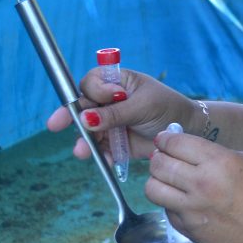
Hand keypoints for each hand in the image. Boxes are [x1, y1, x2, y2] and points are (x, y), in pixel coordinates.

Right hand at [45, 67, 198, 160]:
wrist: (186, 131)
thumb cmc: (167, 108)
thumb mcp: (143, 106)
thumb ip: (115, 113)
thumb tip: (86, 117)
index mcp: (117, 83)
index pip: (92, 82)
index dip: (95, 90)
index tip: (110, 96)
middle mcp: (109, 102)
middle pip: (82, 106)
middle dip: (70, 115)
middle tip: (55, 124)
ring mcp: (111, 123)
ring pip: (88, 130)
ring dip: (84, 140)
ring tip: (82, 150)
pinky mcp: (115, 143)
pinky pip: (101, 149)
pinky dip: (101, 155)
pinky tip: (104, 160)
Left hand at [146, 127, 242, 242]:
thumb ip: (210, 152)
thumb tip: (181, 146)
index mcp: (217, 162)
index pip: (175, 143)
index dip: (166, 138)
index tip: (165, 139)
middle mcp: (201, 185)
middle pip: (159, 164)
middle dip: (159, 156)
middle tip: (164, 156)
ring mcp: (192, 210)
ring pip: (152, 189)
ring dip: (158, 180)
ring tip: (169, 179)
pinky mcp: (189, 229)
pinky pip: (166, 210)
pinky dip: (171, 203)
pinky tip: (186, 201)